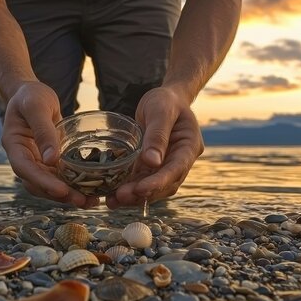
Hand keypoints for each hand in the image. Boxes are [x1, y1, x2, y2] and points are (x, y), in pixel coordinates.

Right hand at [2, 81, 99, 207]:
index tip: (61, 191)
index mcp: (14, 145)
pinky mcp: (48, 163)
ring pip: (49, 185)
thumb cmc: (32, 96)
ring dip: (69, 195)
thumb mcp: (37, 106)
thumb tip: (52, 159)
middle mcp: (23, 158)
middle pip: (38, 184)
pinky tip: (92, 191)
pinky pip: (59, 178)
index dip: (42, 182)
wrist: (32, 94)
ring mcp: (36, 162)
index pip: (25, 169)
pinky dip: (74, 186)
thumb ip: (43, 130)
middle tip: (83, 201)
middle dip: (59, 195)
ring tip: (92, 201)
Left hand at [106, 86, 203, 207]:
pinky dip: (129, 189)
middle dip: (143, 193)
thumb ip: (157, 136)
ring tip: (112, 201)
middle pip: (165, 184)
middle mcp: (181, 160)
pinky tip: (112, 195)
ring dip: (134, 196)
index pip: (176, 169)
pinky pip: (142, 181)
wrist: (165, 99)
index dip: (159, 182)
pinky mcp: (153, 167)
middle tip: (120, 196)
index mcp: (189, 146)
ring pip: (153, 187)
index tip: (140, 190)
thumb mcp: (161, 111)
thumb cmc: (166, 101)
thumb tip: (152, 162)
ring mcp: (167, 165)